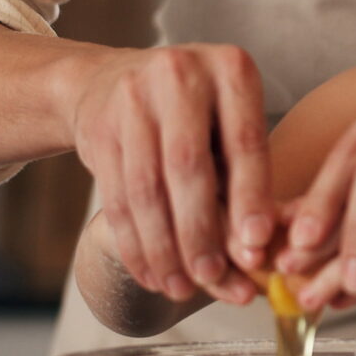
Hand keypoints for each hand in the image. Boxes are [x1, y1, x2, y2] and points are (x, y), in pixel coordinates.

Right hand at [65, 44, 273, 305]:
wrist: (112, 82)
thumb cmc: (196, 118)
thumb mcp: (230, 130)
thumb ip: (244, 185)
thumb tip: (252, 257)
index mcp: (230, 68)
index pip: (244, 140)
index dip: (251, 196)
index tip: (258, 244)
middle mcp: (179, 74)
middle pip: (189, 167)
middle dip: (201, 232)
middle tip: (213, 278)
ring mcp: (131, 98)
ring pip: (147, 189)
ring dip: (165, 248)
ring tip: (181, 287)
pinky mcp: (97, 128)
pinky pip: (116, 198)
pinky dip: (135, 244)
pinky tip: (151, 274)